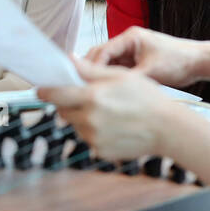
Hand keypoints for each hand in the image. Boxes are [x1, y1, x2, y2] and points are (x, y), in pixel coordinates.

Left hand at [37, 58, 171, 160]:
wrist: (168, 129)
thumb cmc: (147, 98)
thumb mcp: (120, 77)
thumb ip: (90, 70)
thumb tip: (68, 59)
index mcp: (92, 98)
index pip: (55, 95)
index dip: (45, 91)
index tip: (40, 89)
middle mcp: (89, 120)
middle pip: (63, 110)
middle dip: (69, 103)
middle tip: (86, 97)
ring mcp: (94, 138)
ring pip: (76, 125)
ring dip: (83, 117)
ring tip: (108, 111)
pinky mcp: (100, 151)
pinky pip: (88, 138)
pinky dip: (95, 131)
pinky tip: (114, 125)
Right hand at [84, 27, 208, 88]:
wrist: (199, 63)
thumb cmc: (179, 61)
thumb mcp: (151, 72)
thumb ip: (127, 78)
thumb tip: (106, 88)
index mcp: (131, 37)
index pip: (103, 51)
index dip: (92, 67)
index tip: (83, 82)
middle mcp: (128, 43)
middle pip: (101, 56)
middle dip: (91, 71)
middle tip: (83, 88)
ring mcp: (132, 53)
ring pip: (108, 65)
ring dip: (101, 76)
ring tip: (94, 92)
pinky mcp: (136, 62)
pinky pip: (118, 71)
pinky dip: (112, 80)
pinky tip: (108, 93)